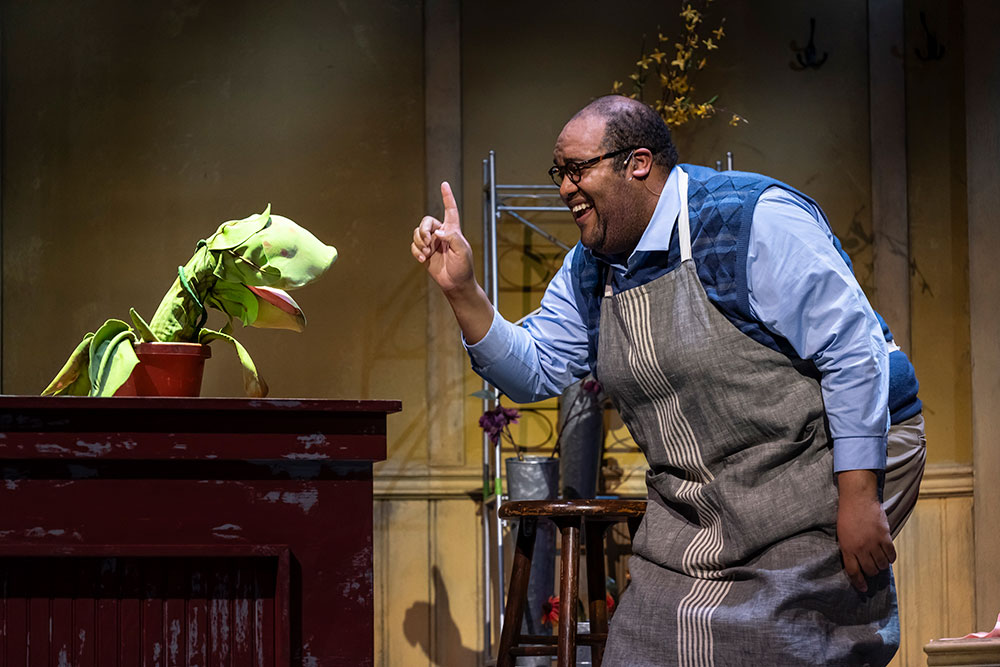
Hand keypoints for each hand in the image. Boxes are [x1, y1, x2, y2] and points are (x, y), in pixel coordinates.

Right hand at [411, 182, 474, 293]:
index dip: (447, 197)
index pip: (450, 210)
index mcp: (453, 230)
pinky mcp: (424, 253)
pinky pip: (414, 245)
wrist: (455, 284)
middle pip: (426, 221)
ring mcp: (432, 243)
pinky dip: (416, 251)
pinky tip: (422, 258)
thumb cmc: (463, 268)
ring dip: (419, 242)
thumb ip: (452, 238)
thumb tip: (437, 232)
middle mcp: (441, 234)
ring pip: (417, 233)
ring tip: (426, 253)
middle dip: (424, 230)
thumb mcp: (463, 251)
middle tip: (428, 242)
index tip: (444, 184)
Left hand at [836, 469, 895, 591]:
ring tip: (879, 561)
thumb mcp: (842, 534)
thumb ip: (849, 549)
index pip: (853, 572)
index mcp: (847, 547)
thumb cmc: (847, 515)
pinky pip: (891, 555)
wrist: (858, 499)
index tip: (863, 589)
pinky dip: (890, 558)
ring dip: (881, 566)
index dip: (859, 583)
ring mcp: (873, 543)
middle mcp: (860, 548)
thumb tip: (856, 564)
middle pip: (870, 570)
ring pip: (881, 564)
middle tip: (872, 570)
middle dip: (871, 573)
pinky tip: (887, 556)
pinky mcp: (885, 537)